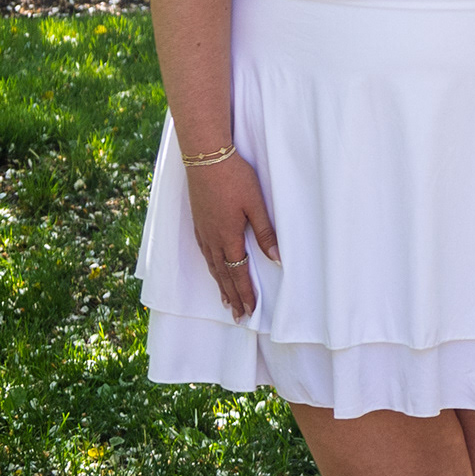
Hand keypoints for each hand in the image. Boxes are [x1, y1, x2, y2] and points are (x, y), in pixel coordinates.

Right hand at [185, 154, 278, 319]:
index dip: (245, 293)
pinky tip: (214, 270)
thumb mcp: (257, 204)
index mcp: (228, 237)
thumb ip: (266, 232)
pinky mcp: (198, 223)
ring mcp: (203, 232)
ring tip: (227, 302)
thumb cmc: (235, 178)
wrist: (206, 158)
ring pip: (212, 266)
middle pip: (223, 275)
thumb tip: (276, 260)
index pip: (238, 273)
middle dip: (233, 297)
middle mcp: (212, 240)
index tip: (250, 312)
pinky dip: (212, 269)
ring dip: (221, 286)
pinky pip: (205, 254)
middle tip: (240, 317)